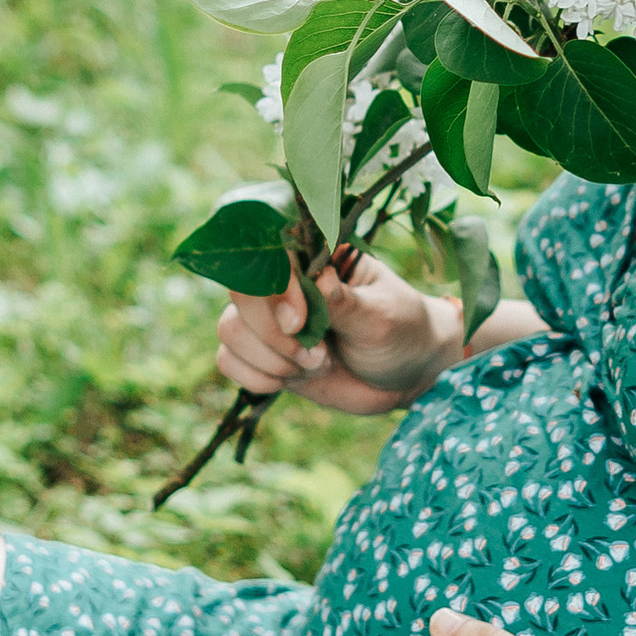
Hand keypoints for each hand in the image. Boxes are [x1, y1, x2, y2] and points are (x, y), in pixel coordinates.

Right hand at [216, 256, 461, 419]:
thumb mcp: (382, 316)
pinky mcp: (265, 354)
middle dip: (273, 334)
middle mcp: (285, 284)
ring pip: (230, 330)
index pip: (270, 256)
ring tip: (317, 365)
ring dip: (271, 359)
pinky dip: (258, 377)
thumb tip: (318, 278)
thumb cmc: (401, 331)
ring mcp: (271, 320)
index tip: (299, 322)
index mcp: (315, 258)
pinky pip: (229, 361)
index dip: (274, 290)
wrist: (407, 374)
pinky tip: (294, 379)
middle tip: (317, 355)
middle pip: (240, 295)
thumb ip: (345, 302)